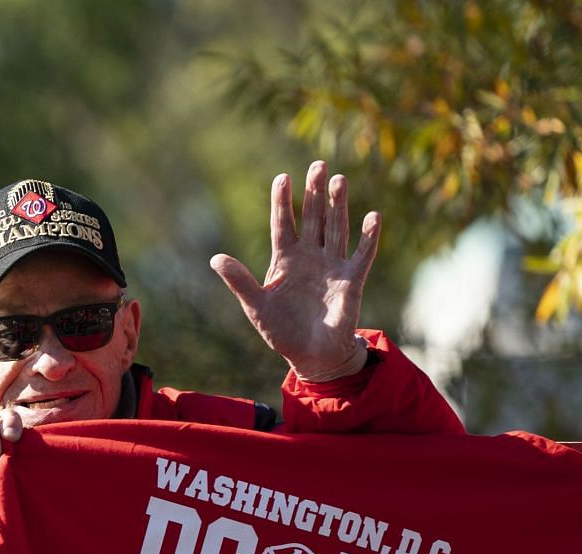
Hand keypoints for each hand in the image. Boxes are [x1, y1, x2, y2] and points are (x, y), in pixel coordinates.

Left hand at [210, 160, 378, 382]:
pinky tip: (372, 216)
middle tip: (317, 165)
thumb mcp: (256, 306)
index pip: (283, 224)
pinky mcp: (352, 280)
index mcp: (285, 261)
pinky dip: (368, 237)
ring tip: (338, 180)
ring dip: (338, 205)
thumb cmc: (281, 330)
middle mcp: (310, 257)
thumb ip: (240, 281)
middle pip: (313, 218)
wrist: (310, 354)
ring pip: (336, 228)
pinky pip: (362, 254)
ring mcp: (332, 266)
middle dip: (314, 193)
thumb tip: (215, 258)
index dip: (282, 202)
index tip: (282, 177)